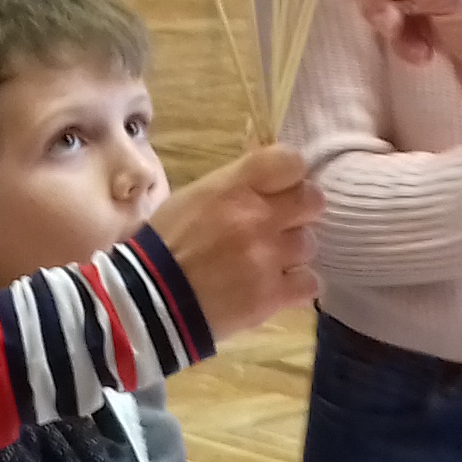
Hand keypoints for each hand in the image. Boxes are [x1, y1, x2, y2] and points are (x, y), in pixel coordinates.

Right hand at [144, 145, 320, 337]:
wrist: (149, 300)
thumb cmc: (165, 244)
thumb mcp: (194, 197)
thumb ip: (235, 187)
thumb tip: (266, 185)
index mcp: (233, 187)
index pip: (291, 161)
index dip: (291, 174)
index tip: (282, 187)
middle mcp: (257, 216)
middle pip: (312, 200)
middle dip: (301, 211)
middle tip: (282, 224)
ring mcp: (268, 257)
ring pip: (309, 244)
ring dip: (292, 252)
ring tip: (268, 263)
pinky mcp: (272, 295)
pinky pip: (309, 283)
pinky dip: (297, 286)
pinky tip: (277, 287)